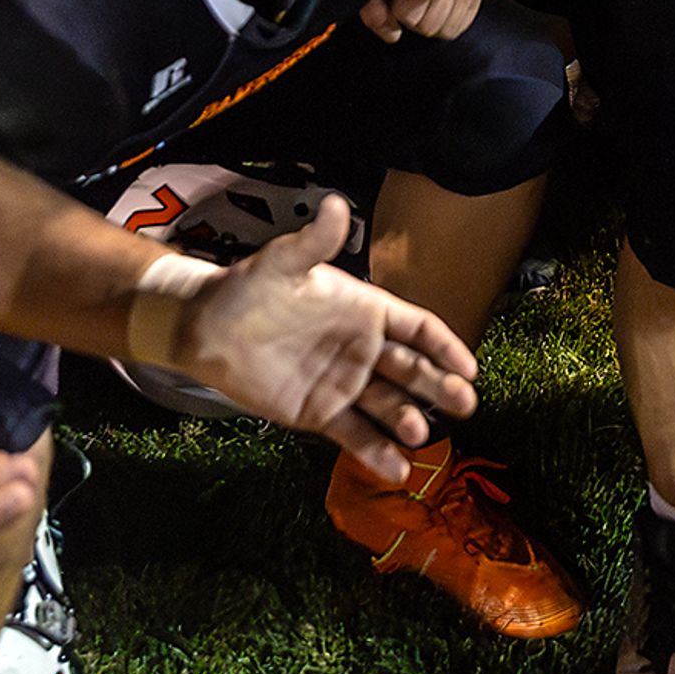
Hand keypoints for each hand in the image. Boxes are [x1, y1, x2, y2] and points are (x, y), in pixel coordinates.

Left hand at [171, 194, 480, 482]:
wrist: (205, 329)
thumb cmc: (247, 289)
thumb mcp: (282, 262)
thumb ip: (314, 242)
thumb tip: (335, 205)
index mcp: (365, 310)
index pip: (419, 328)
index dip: (445, 346)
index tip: (468, 367)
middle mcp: (362, 349)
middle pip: (413, 370)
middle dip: (440, 386)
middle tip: (464, 403)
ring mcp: (344, 383)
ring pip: (388, 405)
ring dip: (408, 420)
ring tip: (419, 434)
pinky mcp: (320, 413)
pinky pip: (355, 434)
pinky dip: (376, 452)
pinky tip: (396, 468)